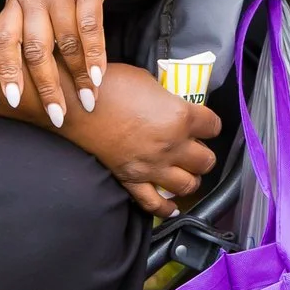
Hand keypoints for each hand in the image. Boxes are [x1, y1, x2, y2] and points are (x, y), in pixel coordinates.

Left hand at [0, 0, 135, 125]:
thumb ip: (29, 15)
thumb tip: (22, 59)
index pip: (3, 39)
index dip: (6, 71)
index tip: (13, 100)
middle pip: (34, 49)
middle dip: (45, 86)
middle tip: (56, 115)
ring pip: (66, 44)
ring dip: (78, 77)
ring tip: (87, 101)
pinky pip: (91, 29)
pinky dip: (96, 56)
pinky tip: (100, 76)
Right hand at [61, 64, 221, 215]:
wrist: (76, 104)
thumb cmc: (111, 84)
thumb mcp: (148, 81)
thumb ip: (166, 98)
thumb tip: (169, 106)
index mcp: (181, 116)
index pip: (213, 126)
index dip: (210, 125)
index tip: (205, 124)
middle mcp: (172, 145)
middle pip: (206, 160)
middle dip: (204, 154)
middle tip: (195, 149)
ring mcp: (152, 166)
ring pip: (188, 185)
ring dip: (190, 179)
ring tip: (185, 172)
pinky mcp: (131, 180)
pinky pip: (154, 204)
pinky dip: (166, 208)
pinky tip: (171, 206)